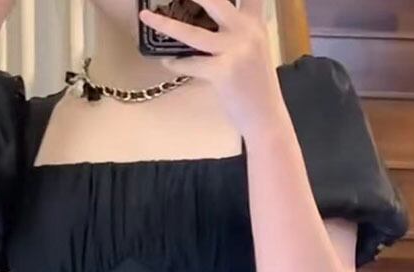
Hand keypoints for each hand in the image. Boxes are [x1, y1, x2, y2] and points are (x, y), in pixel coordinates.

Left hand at [138, 0, 284, 139]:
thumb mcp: (253, 50)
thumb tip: (204, 20)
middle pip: (214, 0)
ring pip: (193, 34)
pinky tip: (168, 61)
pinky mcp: (223, 72)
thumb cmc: (257, 87)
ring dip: (165, 25)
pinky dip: (177, 63)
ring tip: (147, 17)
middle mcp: (246, 31)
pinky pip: (192, 64)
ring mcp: (235, 50)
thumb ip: (236, 30)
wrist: (266, 118)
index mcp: (254, 23)